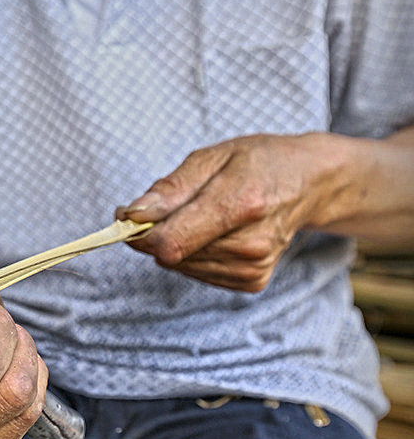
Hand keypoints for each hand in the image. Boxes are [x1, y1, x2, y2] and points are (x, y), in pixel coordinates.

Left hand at [116, 133, 353, 291]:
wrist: (310, 183)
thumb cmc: (258, 162)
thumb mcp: (212, 156)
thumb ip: (170, 188)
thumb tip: (133, 213)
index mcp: (241, 204)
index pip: (170, 242)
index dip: (139, 233)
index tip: (128, 215)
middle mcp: (250, 244)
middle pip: (171, 255)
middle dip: (156, 232)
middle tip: (171, 205)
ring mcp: (253, 267)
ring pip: (180, 266)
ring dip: (177, 242)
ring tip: (202, 214)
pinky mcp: (252, 281)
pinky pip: (197, 273)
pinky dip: (194, 253)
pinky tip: (216, 232)